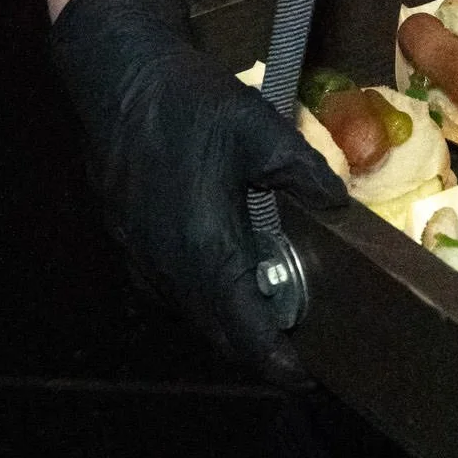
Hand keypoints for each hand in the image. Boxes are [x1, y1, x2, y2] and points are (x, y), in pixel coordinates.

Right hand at [51, 0, 346, 385]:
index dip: (274, 360)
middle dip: (257, 346)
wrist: (119, 77)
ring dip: (230, 319)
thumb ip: (304, 172)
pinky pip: (172, 288)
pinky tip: (231, 268)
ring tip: (273, 309)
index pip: (241, 328)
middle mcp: (166, 270)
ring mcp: (140, 260)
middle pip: (217, 331)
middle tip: (299, 348)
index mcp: (202, 250)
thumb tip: (339, 204)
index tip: (305, 380)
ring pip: (192, 311)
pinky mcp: (128, 244)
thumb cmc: (189, 104)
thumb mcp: (260, 129)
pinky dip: (205, 293)